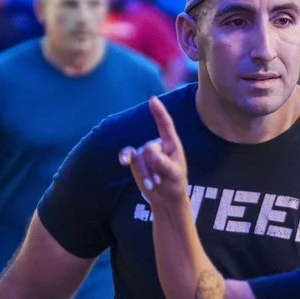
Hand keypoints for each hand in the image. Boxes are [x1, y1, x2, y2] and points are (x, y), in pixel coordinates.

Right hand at [118, 95, 191, 215]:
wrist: (165, 199)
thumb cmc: (175, 185)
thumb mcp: (174, 176)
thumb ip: (164, 164)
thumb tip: (151, 154)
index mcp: (172, 144)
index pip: (165, 125)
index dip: (159, 112)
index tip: (152, 99)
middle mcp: (157, 145)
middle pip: (150, 148)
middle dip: (154, 167)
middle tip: (161, 180)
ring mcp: (145, 152)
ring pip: (139, 156)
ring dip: (145, 172)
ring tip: (153, 184)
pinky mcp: (136, 160)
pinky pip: (128, 155)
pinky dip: (126, 159)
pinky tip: (124, 162)